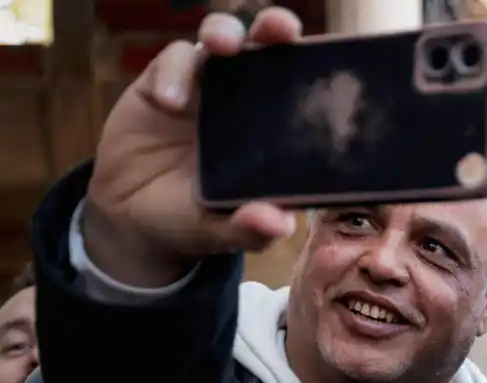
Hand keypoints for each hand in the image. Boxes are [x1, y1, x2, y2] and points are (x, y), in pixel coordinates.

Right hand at [83, 6, 303, 287]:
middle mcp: (247, 103)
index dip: (321, 74)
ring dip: (225, 31)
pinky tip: (168, 102)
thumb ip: (249, 229)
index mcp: (275, 136)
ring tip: (221, 45)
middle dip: (277, 30)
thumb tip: (278, 224)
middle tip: (282, 28)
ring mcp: (207, 87)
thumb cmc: (193, 220)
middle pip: (268, 50)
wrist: (134, 217)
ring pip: (222, 39)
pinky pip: (174, 60)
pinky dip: (173, 72)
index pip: (305, 96)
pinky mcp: (164, 80)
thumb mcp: (220, 232)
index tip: (335, 67)